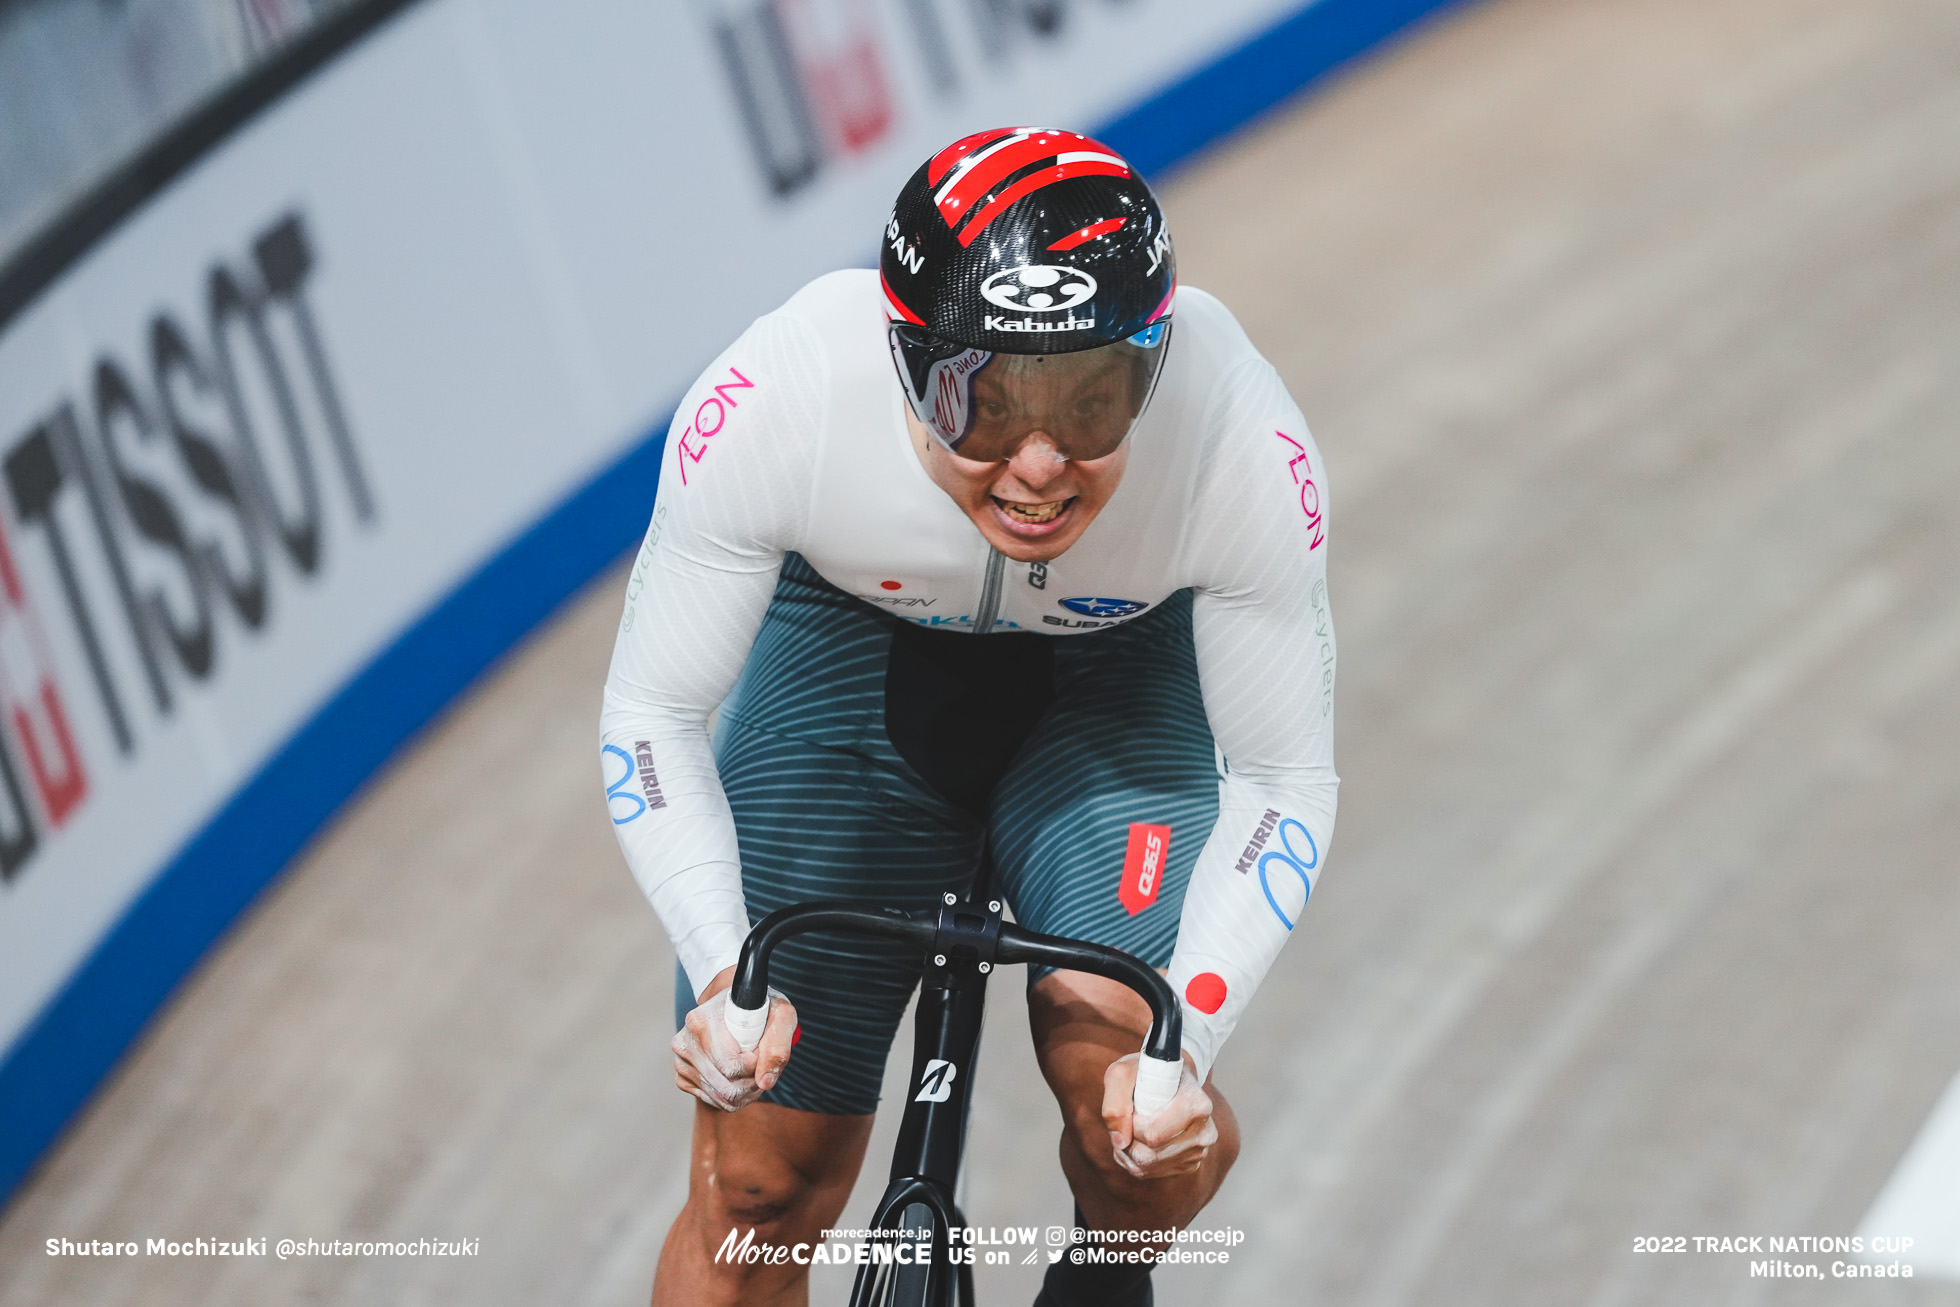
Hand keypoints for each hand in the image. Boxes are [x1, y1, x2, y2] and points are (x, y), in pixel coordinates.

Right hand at [671, 969, 797, 1111]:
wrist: (737, 1005)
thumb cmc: (759, 1008)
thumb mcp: (780, 1014)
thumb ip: (778, 1047)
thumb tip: (765, 1082)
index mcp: (702, 1021)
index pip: (731, 1066)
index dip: (756, 1065)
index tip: (761, 1049)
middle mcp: (686, 1041)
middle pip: (726, 1087)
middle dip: (751, 1083)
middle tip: (761, 1065)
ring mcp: (681, 1060)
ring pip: (719, 1098)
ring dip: (744, 1092)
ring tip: (753, 1072)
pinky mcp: (682, 1076)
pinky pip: (711, 1100)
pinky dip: (730, 1096)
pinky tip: (737, 1077)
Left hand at [1101, 1053, 1216, 1178]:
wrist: (1168, 1078)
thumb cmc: (1146, 1072)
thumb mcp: (1122, 1073)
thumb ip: (1114, 1103)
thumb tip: (1120, 1142)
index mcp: (1197, 1105)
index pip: (1153, 1135)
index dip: (1132, 1123)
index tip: (1133, 1105)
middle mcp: (1205, 1131)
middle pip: (1149, 1155)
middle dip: (1129, 1139)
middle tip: (1128, 1118)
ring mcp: (1200, 1150)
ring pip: (1148, 1167)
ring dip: (1129, 1151)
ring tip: (1131, 1127)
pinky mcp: (1190, 1163)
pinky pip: (1151, 1173)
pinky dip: (1135, 1160)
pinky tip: (1139, 1139)